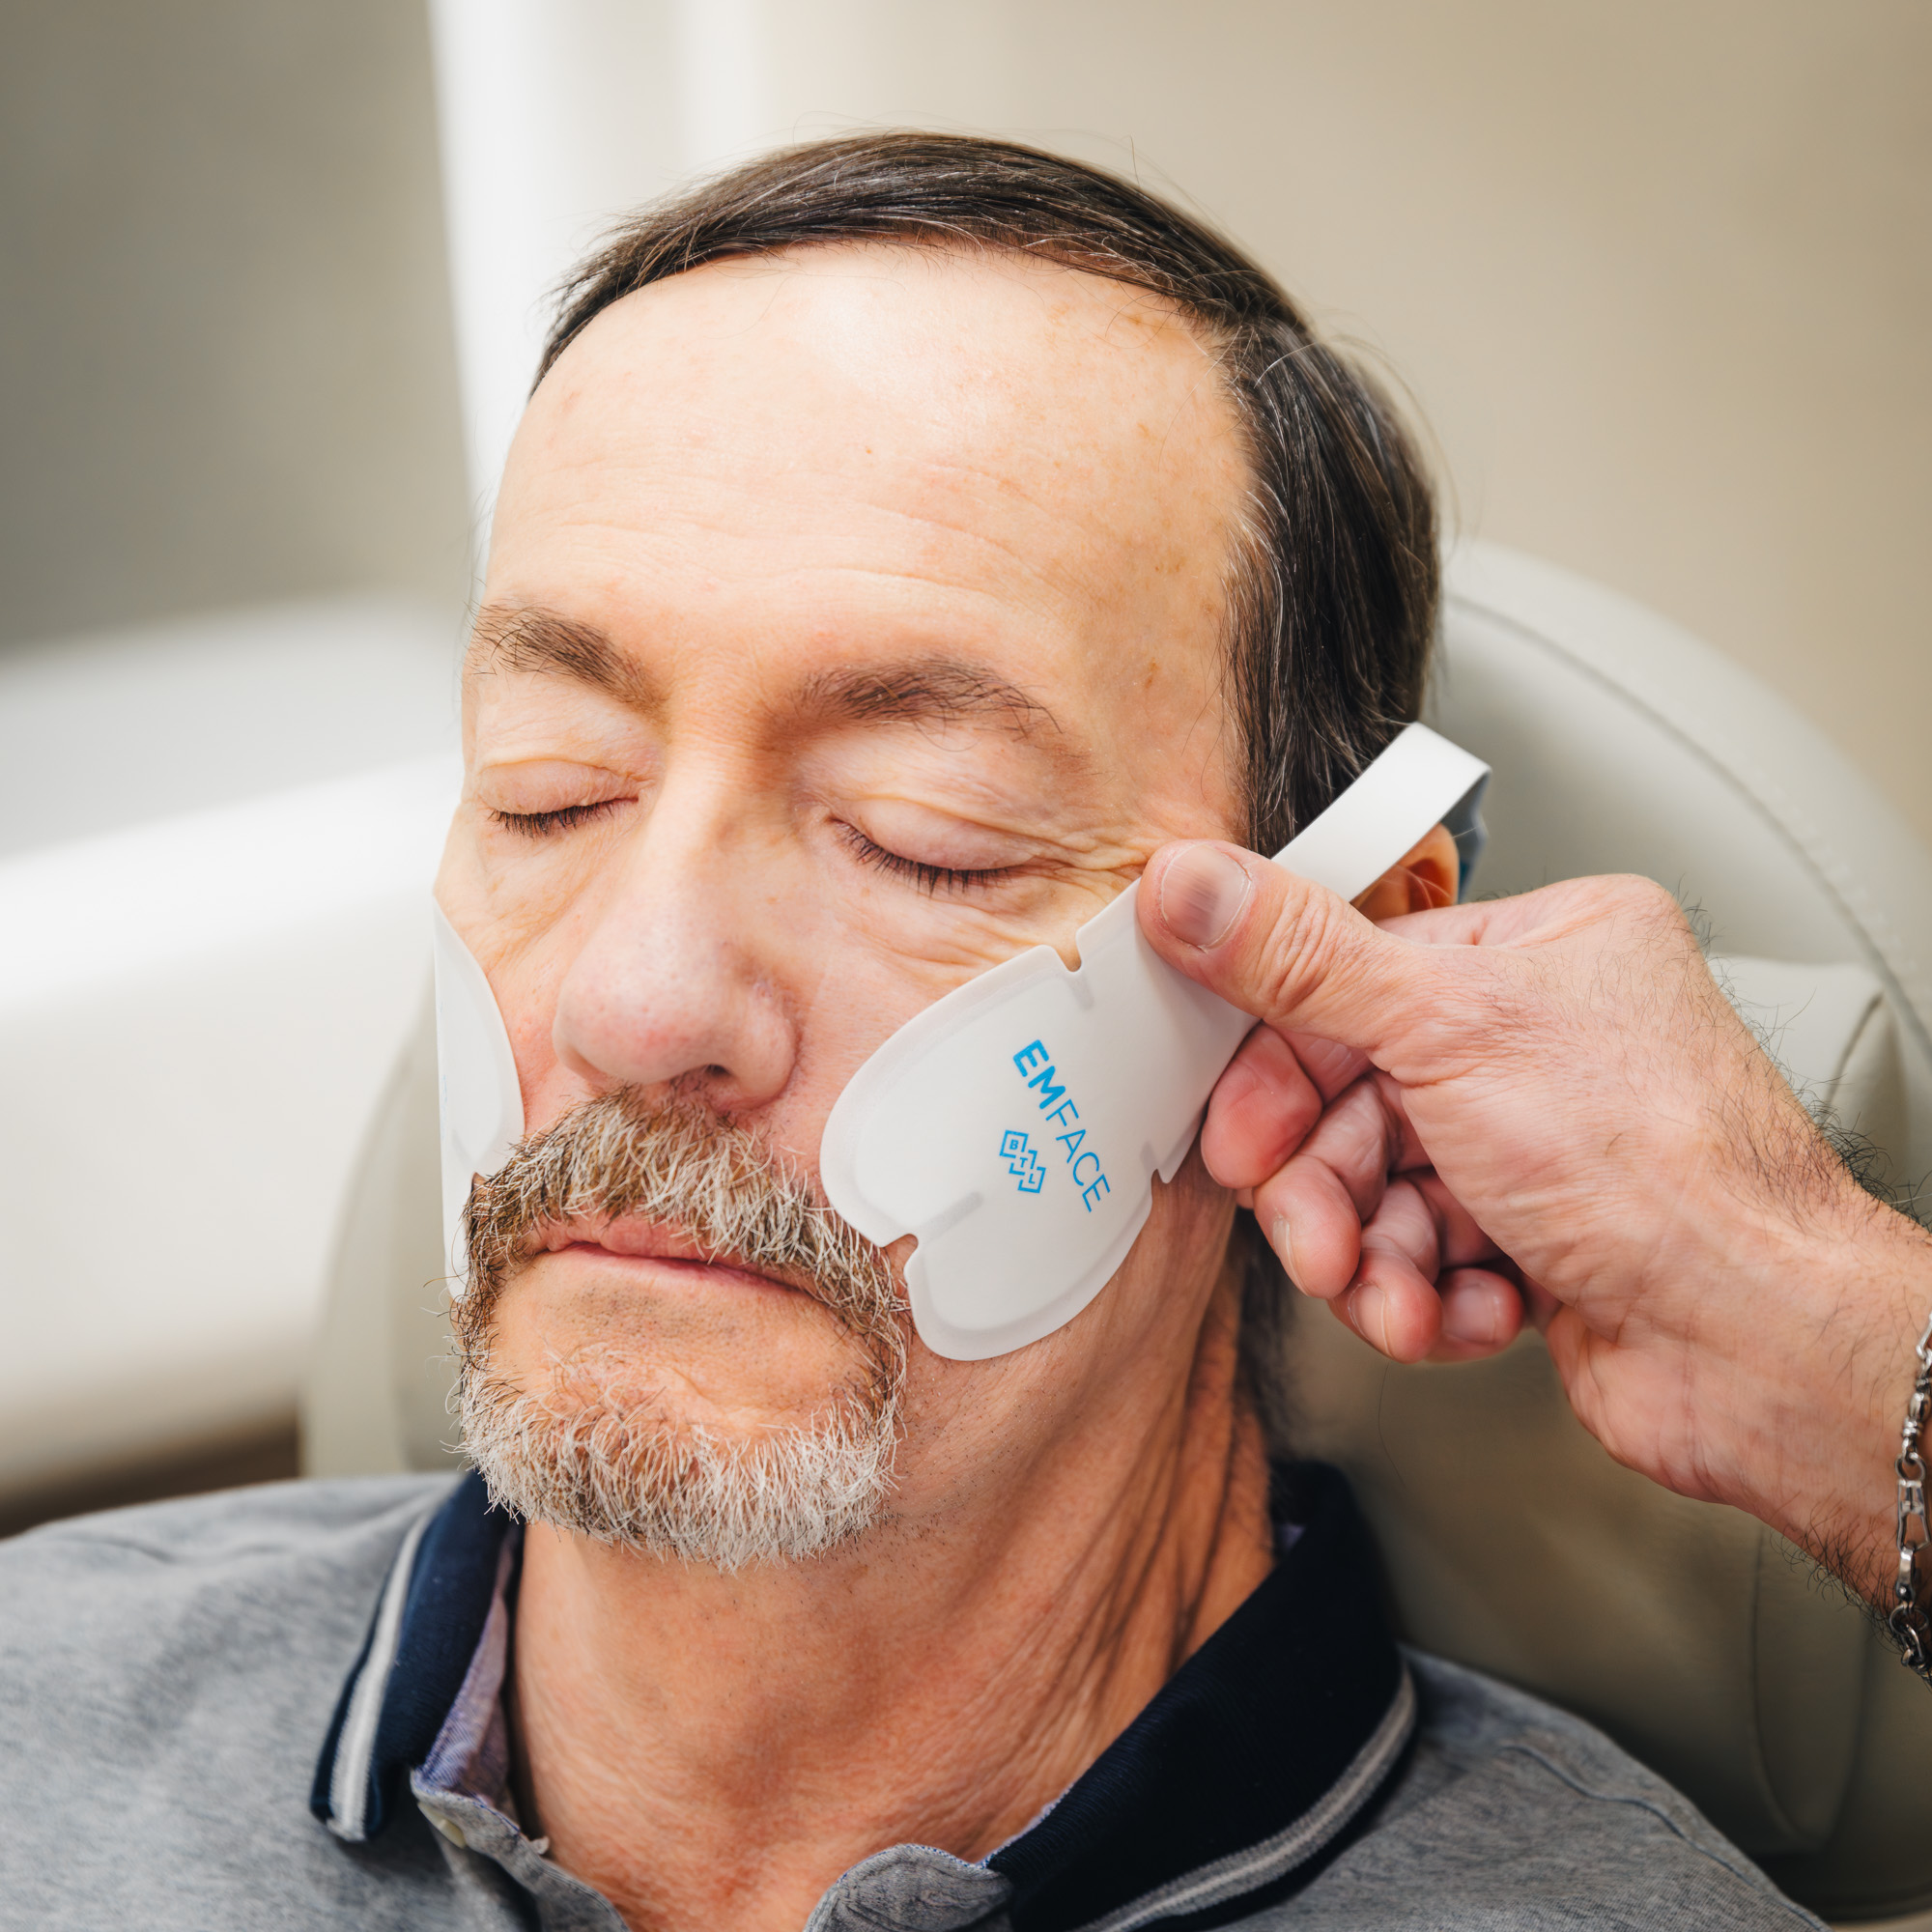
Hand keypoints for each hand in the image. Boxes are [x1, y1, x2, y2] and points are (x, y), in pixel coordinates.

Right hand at [1140, 842, 1931, 1602]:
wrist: (1760, 1347)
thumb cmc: (1665, 1169)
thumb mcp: (1447, 1030)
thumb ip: (1301, 960)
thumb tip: (1193, 886)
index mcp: (1541, 949)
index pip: (1354, 984)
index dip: (1281, 1069)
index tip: (1238, 1131)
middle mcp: (1543, 1042)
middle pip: (1356, 1103)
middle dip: (1326, 1187)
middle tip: (1308, 1231)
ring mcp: (1540, 1147)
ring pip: (1383, 1193)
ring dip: (1370, 1257)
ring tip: (1387, 1291)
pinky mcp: (1537, 1241)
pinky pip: (1426, 1258)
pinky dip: (1426, 1296)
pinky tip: (1458, 1310)